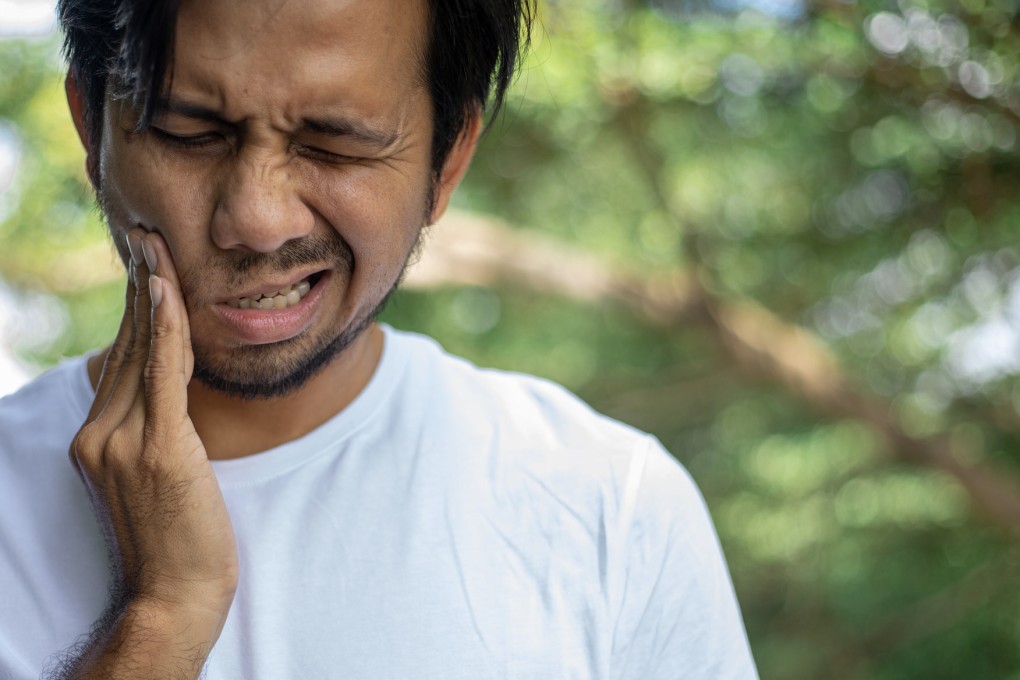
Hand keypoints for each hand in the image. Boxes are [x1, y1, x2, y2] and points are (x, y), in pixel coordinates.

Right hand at [61, 229, 236, 677]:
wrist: (177, 595)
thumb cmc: (181, 537)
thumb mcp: (163, 473)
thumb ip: (158, 426)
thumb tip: (174, 384)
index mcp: (97, 437)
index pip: (122, 358)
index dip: (136, 308)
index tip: (148, 264)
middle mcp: (99, 433)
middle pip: (127, 345)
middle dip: (141, 287)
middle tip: (150, 236)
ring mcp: (121, 441)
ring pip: (140, 350)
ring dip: (150, 292)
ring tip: (156, 245)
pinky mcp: (155, 449)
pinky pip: (161, 373)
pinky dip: (163, 326)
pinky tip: (167, 289)